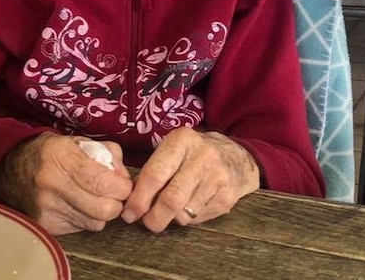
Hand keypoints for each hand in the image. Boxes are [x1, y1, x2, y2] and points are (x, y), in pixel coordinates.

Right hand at [0, 133, 133, 234]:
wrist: (8, 169)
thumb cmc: (48, 153)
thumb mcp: (76, 142)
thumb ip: (107, 154)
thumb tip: (124, 178)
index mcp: (61, 156)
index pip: (104, 182)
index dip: (122, 187)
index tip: (123, 185)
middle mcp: (52, 184)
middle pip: (104, 209)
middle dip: (116, 203)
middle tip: (112, 194)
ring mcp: (47, 208)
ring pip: (95, 223)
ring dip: (101, 213)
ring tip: (93, 199)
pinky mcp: (45, 225)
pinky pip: (80, 229)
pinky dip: (85, 219)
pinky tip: (77, 206)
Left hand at [122, 128, 259, 231]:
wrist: (236, 157)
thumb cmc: (193, 154)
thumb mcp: (173, 149)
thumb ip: (152, 168)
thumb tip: (131, 199)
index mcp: (182, 140)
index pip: (155, 174)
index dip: (139, 198)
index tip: (128, 212)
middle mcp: (202, 157)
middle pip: (171, 199)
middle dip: (153, 217)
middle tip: (145, 223)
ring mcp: (218, 178)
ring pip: (184, 213)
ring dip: (170, 218)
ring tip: (167, 211)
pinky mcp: (228, 197)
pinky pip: (198, 218)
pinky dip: (187, 219)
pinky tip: (187, 207)